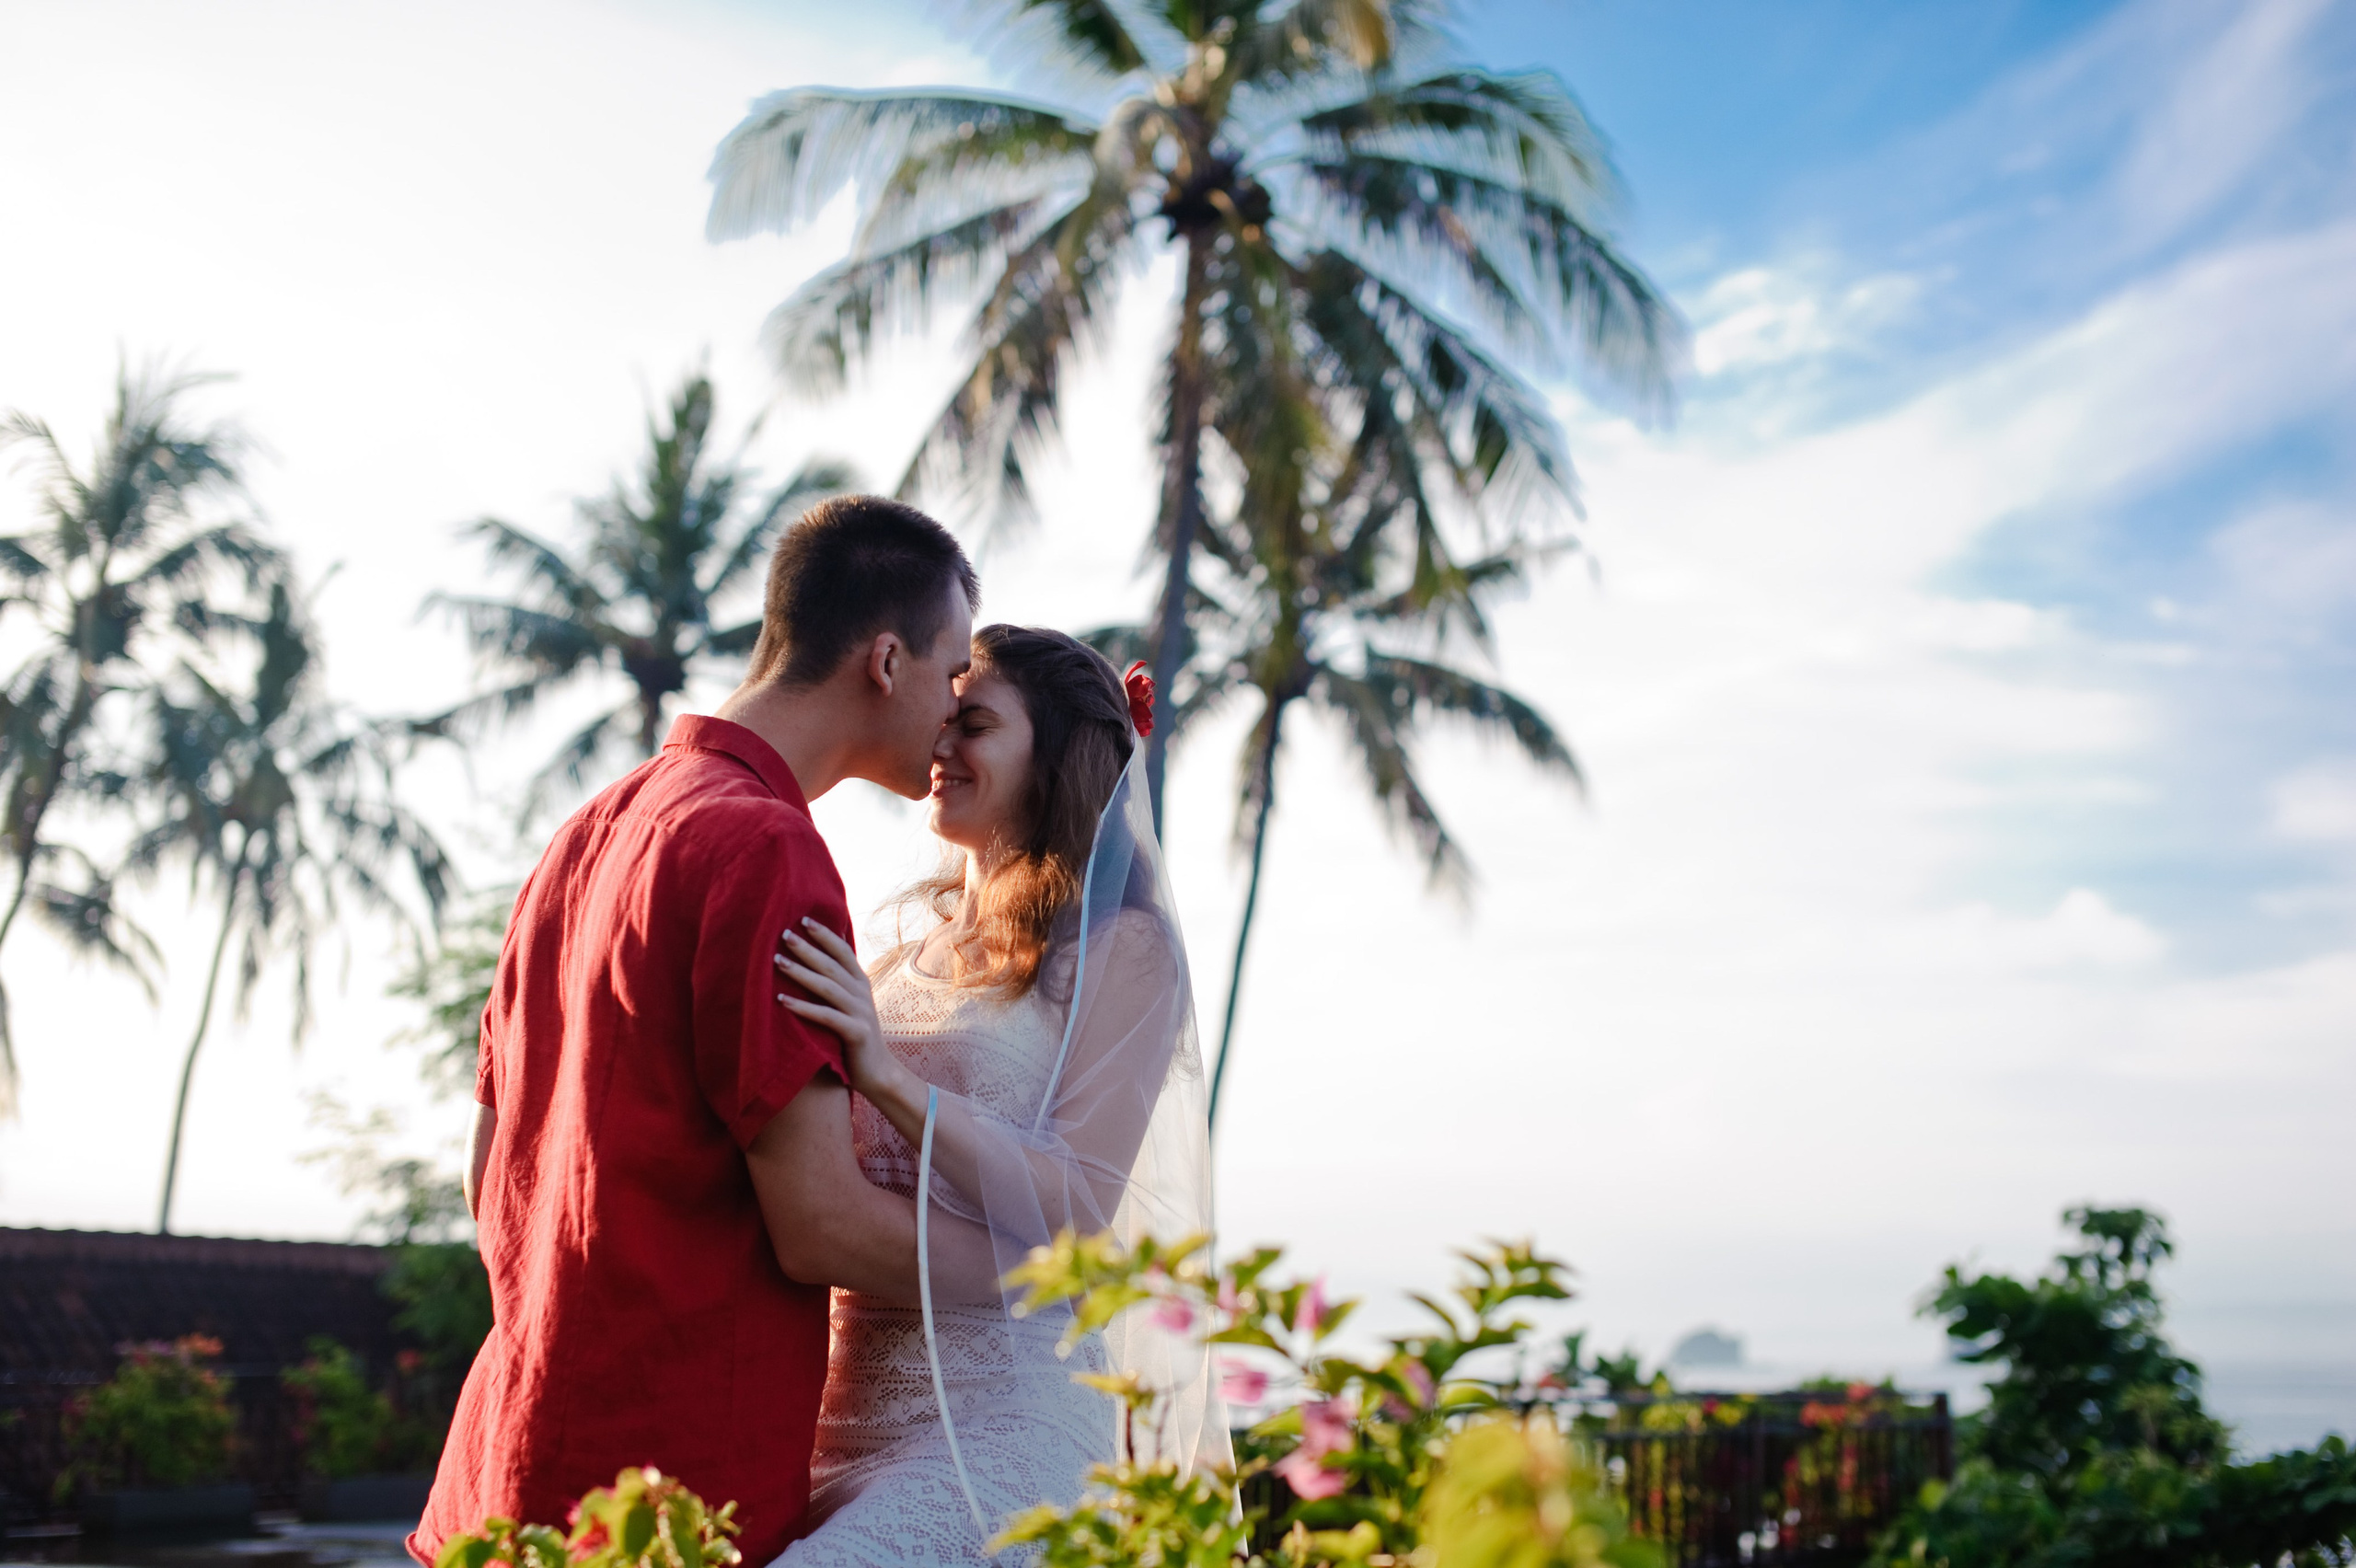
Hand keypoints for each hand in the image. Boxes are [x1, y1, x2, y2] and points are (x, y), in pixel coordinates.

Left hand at [775, 918, 910, 1105]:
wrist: (878, 1071)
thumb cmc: (855, 1037)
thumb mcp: (849, 1005)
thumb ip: (837, 984)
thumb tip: (813, 961)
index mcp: (860, 983)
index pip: (843, 951)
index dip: (825, 935)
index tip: (803, 919)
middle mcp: (862, 993)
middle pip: (831, 965)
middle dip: (807, 948)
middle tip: (783, 934)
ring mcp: (860, 1012)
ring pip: (827, 987)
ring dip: (801, 973)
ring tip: (777, 961)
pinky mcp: (856, 1033)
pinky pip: (826, 1017)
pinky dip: (803, 1008)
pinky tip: (782, 1001)